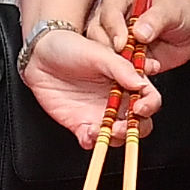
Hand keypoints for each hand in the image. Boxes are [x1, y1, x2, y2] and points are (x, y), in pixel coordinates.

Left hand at [20, 18, 153, 148]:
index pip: (148, 98)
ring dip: (114, 138)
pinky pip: (92, 140)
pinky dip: (92, 141)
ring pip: (118, 136)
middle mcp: (118, 100)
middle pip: (139, 123)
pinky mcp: (81, 124)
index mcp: (128, 81)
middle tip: (121, 126)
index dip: (149, 105)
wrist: (40, 55)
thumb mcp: (98, 52)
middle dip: (134, 129)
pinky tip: (87, 133)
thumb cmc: (71, 47)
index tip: (139, 108)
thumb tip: (141, 84)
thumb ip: (121, 68)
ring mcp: (100, 114)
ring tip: (102, 129)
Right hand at [101, 0, 189, 76]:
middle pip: (99, 34)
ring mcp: (115, 38)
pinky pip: (118, 69)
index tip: (121, 43)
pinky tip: (144, 73)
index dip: (113, 27)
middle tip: (128, 61)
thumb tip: (139, 33)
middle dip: (112, 50)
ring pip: (104, 54)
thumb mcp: (173, 10)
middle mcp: (112, 17)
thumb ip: (156, 18)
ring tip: (143, 67)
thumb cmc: (183, 11)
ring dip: (121, 64)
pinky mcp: (122, 57)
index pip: (108, 10)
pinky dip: (128, 75)